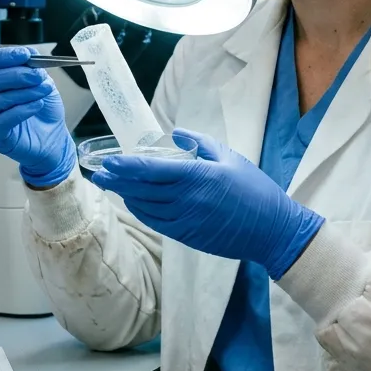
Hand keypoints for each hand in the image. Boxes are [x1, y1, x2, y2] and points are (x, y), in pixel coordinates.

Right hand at [0, 46, 75, 187]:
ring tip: (43, 90)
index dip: (5, 56)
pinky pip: (3, 119)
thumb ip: (35, 69)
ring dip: (24, 92)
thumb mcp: (42, 83)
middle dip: (16, 75)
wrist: (52, 138)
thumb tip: (31, 55)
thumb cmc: (41, 109)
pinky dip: (23, 110)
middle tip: (37, 75)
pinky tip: (37, 105)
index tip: (26, 55)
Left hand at [90, 128, 323, 278]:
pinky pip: (156, 223)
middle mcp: (187, 200)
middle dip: (117, 181)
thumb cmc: (254, 189)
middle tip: (98, 173)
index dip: (127, 166)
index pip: (152, 170)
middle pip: (142, 189)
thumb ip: (200, 143)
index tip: (110, 161)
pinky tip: (134, 203)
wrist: (272, 229)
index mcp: (198, 176)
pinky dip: (142, 212)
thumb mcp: (230, 158)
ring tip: (112, 186)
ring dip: (126, 196)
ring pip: (146, 207)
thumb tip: (176, 134)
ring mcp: (186, 220)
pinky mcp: (188, 236)